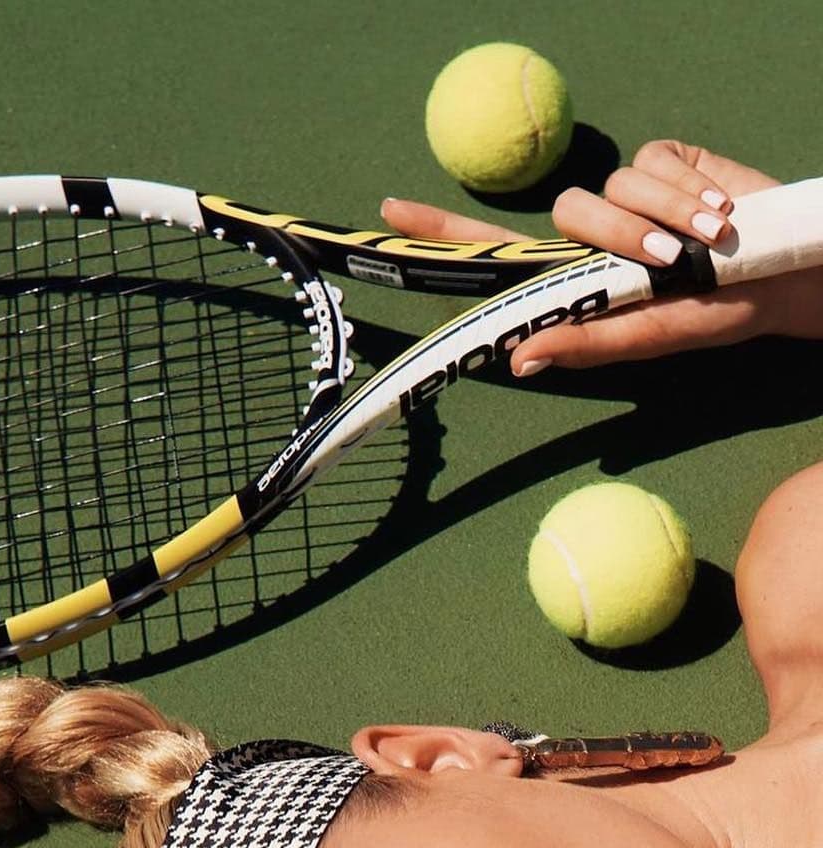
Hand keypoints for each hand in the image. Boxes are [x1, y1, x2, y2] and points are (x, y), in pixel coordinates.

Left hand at [380, 141, 822, 374]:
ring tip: (706, 247)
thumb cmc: (716, 314)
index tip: (390, 212)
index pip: (494, 256)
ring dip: (661, 220)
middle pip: (558, 214)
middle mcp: (588, 240)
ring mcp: (622, 199)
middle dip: (608, 229)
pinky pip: (650, 165)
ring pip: (607, 192)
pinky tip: (720, 212)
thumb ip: (586, 345)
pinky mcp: (659, 164)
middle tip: (665, 256)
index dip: (441, 233)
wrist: (786, 270)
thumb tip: (519, 358)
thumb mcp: (651, 337)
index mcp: (573, 284)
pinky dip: (687, 192)